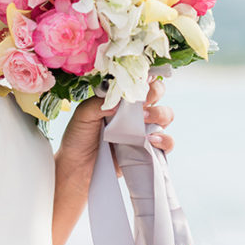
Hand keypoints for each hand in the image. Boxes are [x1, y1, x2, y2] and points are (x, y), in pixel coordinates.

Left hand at [58, 77, 174, 177]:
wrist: (77, 168)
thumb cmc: (78, 137)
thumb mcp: (83, 115)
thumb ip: (99, 103)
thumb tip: (119, 100)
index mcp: (121, 99)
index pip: (139, 81)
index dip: (144, 77)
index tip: (139, 81)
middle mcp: (135, 112)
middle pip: (158, 93)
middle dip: (155, 92)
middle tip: (143, 101)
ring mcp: (143, 130)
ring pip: (166, 115)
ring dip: (160, 113)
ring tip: (143, 120)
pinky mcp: (148, 150)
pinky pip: (167, 143)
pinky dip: (165, 139)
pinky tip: (151, 140)